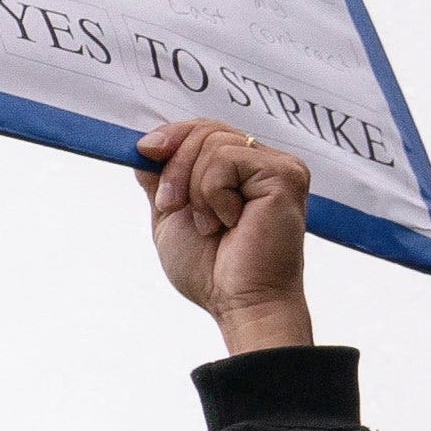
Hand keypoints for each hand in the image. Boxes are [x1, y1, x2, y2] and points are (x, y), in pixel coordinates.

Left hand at [137, 119, 315, 355]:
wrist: (238, 301)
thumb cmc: (210, 268)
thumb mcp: (170, 213)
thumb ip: (160, 176)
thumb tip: (147, 143)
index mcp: (242, 170)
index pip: (203, 129)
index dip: (170, 136)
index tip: (144, 152)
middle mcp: (265, 163)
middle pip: (204, 130)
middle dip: (174, 169)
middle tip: (172, 207)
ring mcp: (280, 167)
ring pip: (213, 143)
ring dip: (194, 189)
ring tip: (211, 225)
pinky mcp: (286, 175)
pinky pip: (228, 159)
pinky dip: (213, 194)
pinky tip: (232, 222)